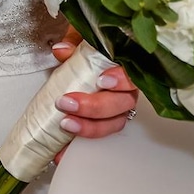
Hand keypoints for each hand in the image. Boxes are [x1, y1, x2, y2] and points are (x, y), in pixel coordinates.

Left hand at [51, 27, 138, 162]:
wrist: (81, 65)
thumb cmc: (89, 51)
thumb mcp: (80, 41)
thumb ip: (73, 43)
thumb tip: (61, 50)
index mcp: (124, 70)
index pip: (133, 76)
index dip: (122, 80)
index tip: (103, 81)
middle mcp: (125, 94)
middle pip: (120, 105)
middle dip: (94, 107)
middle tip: (68, 102)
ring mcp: (116, 112)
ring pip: (112, 124)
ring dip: (89, 128)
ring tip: (66, 124)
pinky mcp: (102, 127)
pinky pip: (95, 139)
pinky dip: (75, 147)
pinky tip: (60, 153)